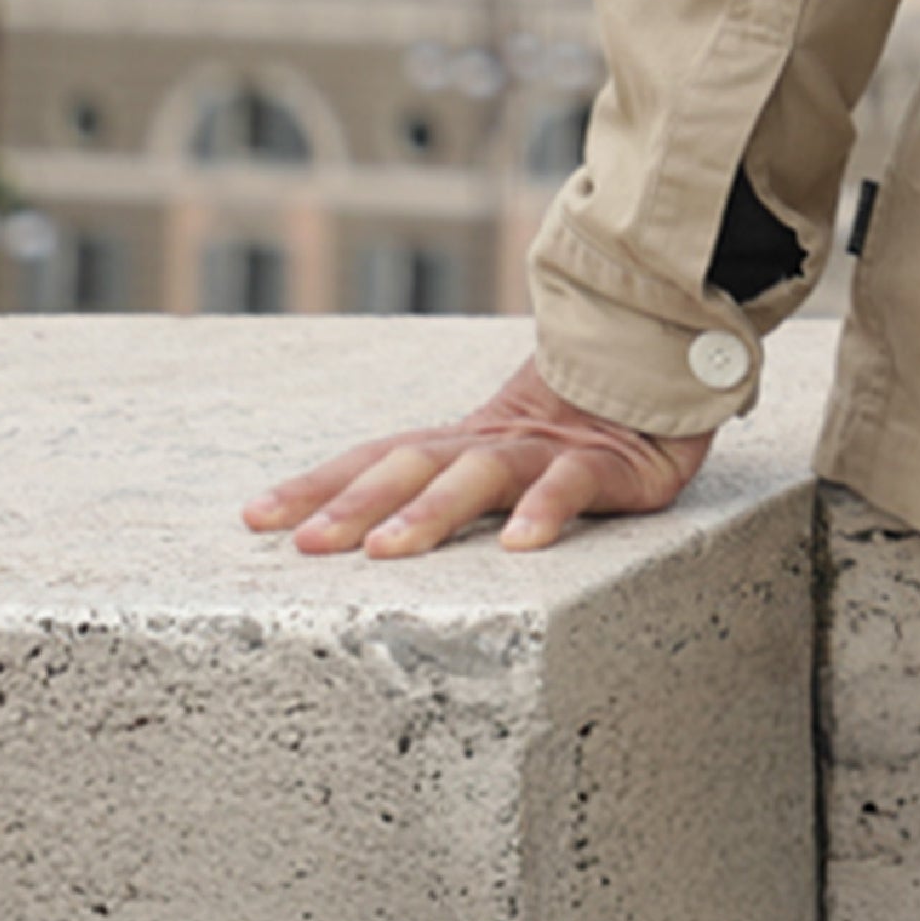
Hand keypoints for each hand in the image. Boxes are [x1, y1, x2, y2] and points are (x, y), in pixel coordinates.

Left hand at [241, 356, 715, 560]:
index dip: (315, 486)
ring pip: (478, 474)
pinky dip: (544, 512)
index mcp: (457, 445)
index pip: (374, 460)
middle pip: (409, 463)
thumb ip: (449, 488)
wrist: (665, 369)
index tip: (254, 519)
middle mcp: (489, 442)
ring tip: (386, 551)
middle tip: (304, 544)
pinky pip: (572, 487)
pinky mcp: (608, 465)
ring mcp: (546, 451)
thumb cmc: (581, 434)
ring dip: (428, 512)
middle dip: (352, 503)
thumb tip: (364, 533)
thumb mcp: (504, 464)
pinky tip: (521, 547)